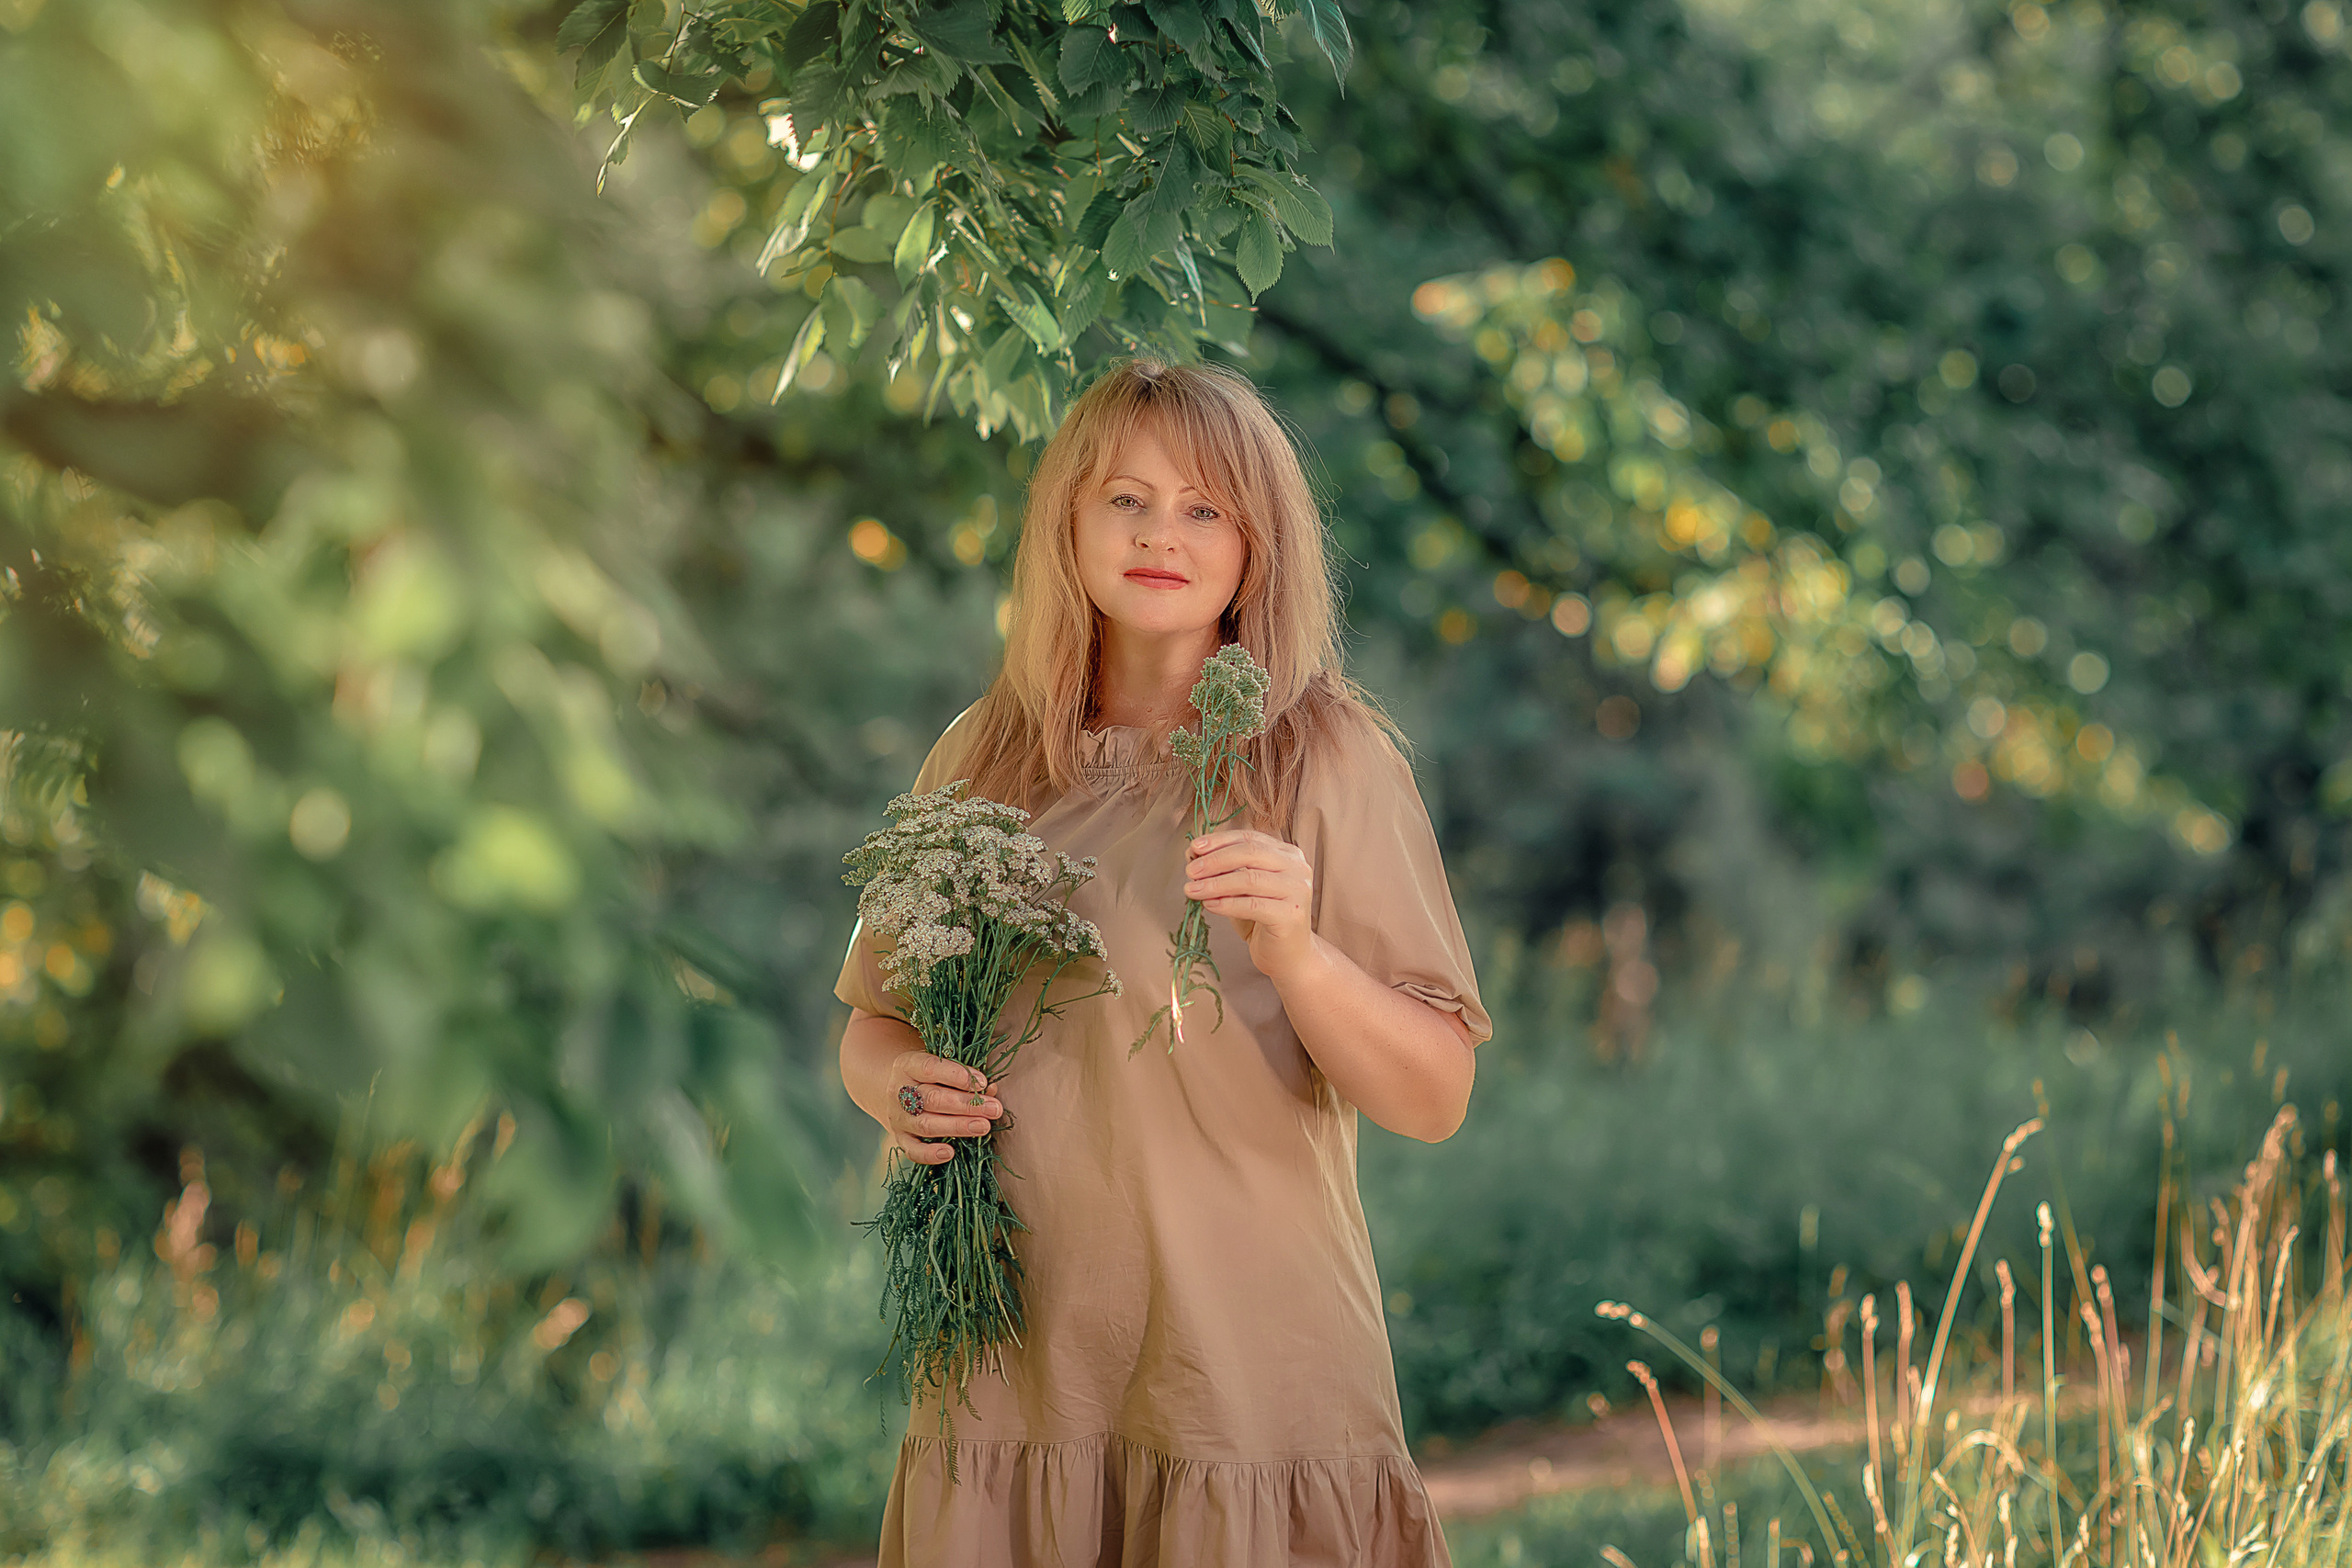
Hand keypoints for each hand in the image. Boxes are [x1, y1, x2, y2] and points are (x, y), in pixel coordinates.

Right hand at [885, 1050, 1003, 1165]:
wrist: (898, 1092)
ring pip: (926, 1124)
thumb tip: (990, 1089)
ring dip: (958, 1127)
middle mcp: (899, 1091)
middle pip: (932, 1099)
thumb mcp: (941, 1065)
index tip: (983, 1083)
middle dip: (966, 1105)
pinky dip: (930, 1154)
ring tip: (984, 1126)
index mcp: (908, 1065)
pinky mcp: (900, 1137)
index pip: (930, 1068)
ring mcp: (898, 1117)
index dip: (958, 1075)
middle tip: (993, 1108)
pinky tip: (950, 1153)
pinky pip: (912, 1150)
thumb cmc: (929, 1075)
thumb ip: (964, 1074)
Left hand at [1184, 828, 1316, 978]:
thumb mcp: (1243, 888)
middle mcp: (1297, 868)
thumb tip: (1193, 855)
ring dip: (1215, 883)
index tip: (1194, 847)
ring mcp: (1297, 891)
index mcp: (1287, 855)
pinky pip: (1252, 905)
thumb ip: (1226, 870)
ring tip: (1192, 890)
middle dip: (1215, 860)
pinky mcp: (1291, 916)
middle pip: (1250, 853)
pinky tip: (1209, 905)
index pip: (1250, 838)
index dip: (1220, 841)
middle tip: (1190, 870)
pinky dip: (1226, 904)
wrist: (1288, 956)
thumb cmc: (1263, 919)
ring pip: (1249, 879)